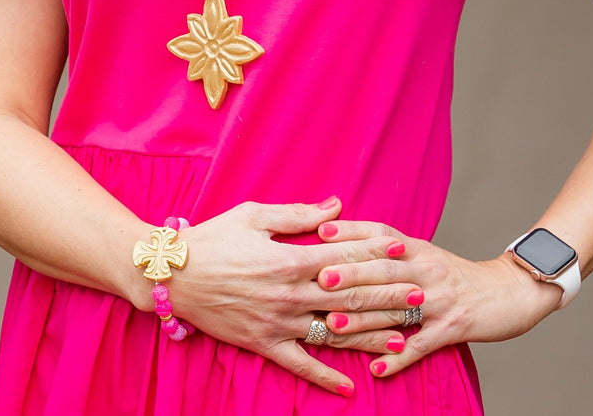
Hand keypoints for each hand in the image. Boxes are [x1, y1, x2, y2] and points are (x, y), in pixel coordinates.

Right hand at [162, 200, 422, 395]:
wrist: (173, 275)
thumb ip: (299, 214)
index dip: (376, 253)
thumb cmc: (213, 238)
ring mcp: (279, 323)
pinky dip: (325, 379)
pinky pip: (301, 365)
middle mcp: (290, 294)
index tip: (404, 252)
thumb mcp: (255, 215)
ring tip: (404, 339)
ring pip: (333, 332)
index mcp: (290, 258)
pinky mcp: (264, 344)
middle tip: (419, 297)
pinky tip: (350, 388)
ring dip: (370, 337)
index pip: (344, 256)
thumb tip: (337, 205)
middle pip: (349, 296)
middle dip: (387, 296)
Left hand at [317, 220, 562, 378]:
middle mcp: (428, 270)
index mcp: (419, 249)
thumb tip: (350, 244)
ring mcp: (440, 300)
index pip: (382, 235)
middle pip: (385, 271)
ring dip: (364, 319)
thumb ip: (393, 251)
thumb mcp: (427, 254)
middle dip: (351, 275)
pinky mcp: (453, 329)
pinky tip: (377, 369)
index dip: (353, 232)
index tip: (321, 232)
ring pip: (397, 309)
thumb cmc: (458, 275)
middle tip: (320, 280)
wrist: (509, 291)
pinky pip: (422, 346)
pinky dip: (399, 359)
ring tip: (334, 326)